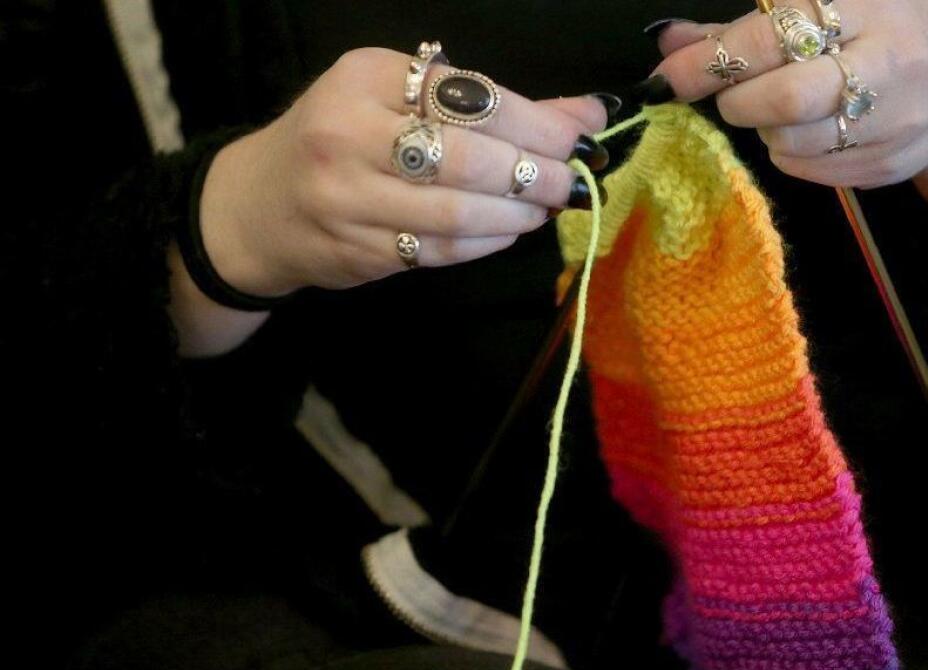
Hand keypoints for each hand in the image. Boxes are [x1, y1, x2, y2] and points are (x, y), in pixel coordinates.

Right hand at [200, 47, 611, 297]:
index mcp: (365, 78)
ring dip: (517, 215)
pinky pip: (439, 251)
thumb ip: (492, 106)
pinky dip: (486, 243)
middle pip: (468, 158)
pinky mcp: (356, 252)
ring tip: (544, 208)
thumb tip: (587, 114)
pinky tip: (507, 232)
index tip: (579, 136)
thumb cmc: (342, 138)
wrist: (258, 206)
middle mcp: (349, 135)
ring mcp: (347, 200)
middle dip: (536, 173)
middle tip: (572, 181)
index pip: (470, 98)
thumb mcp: (400, 98)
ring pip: (456, 213)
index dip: (538, 123)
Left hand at [640, 1, 927, 256]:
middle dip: (739, 101)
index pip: (776, 34)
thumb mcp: (826, 9)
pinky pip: (810, 170)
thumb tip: (669, 40)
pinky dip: (790, 153)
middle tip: (729, 98)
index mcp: (867, 5)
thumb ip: (746, 26)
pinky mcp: (889, 166)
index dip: (714, 58)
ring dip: (766, 130)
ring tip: (779, 110)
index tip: (671, 75)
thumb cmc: (879, 35)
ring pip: (794, 141)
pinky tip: (808, 132)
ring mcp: (895, 120)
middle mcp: (888, 60)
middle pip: (788, 97)